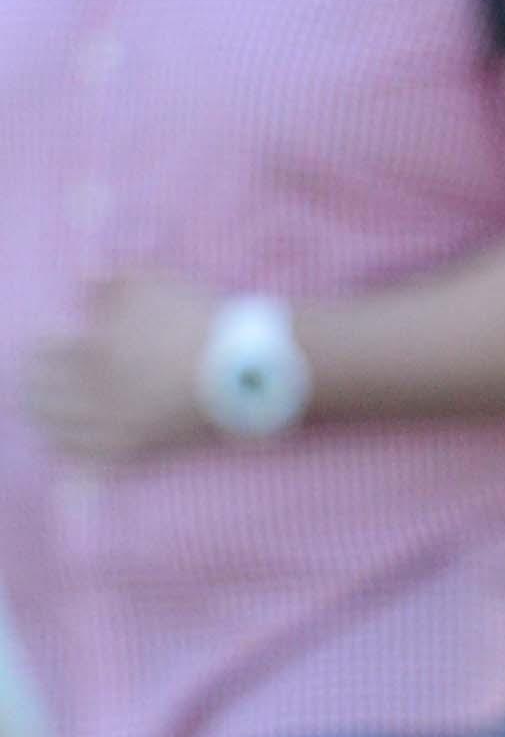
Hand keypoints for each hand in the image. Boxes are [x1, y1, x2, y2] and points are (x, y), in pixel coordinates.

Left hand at [20, 270, 228, 465]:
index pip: (47, 354)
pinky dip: (79, 454)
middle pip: (47, 395)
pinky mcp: (144, 444)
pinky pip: (100, 455)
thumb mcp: (147, 281)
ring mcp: (121, 420)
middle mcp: (99, 389)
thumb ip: (106, 283)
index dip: (37, 354)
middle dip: (34, 390)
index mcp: (94, 348)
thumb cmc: (194, 318)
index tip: (37, 351)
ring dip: (48, 423)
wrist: (243, 366)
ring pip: (66, 429)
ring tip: (40, 418)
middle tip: (28, 388)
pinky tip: (71, 451)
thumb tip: (82, 284)